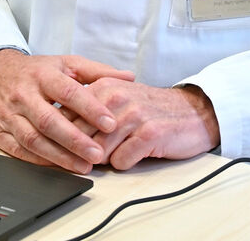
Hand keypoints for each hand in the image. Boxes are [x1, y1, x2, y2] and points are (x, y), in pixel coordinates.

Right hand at [0, 49, 133, 173]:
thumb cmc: (36, 71)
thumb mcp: (66, 64)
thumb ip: (97, 72)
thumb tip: (129, 77)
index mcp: (43, 75)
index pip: (69, 92)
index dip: (90, 108)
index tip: (110, 123)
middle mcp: (23, 94)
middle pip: (49, 120)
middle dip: (75, 140)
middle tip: (98, 154)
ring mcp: (8, 114)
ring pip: (33, 139)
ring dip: (59, 156)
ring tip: (83, 166)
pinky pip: (18, 151)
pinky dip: (39, 161)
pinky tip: (58, 166)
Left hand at [71, 80, 220, 169]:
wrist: (194, 112)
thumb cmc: (152, 110)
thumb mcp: (118, 100)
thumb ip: (89, 110)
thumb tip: (55, 132)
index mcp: (104, 86)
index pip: (67, 116)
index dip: (61, 137)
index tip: (59, 150)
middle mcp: (116, 97)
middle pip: (79, 136)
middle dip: (80, 152)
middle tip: (87, 159)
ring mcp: (133, 115)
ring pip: (97, 151)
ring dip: (103, 159)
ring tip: (118, 152)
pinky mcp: (149, 134)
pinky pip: (120, 161)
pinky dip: (123, 163)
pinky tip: (134, 154)